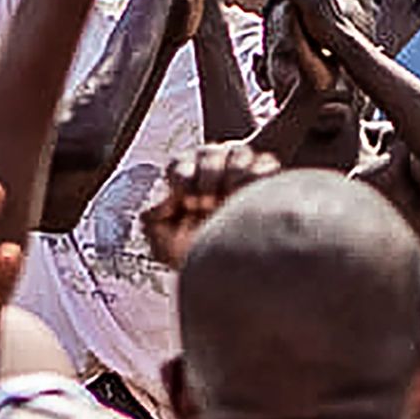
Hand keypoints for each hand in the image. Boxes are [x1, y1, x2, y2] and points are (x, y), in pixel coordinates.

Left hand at [143, 142, 279, 271]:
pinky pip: (264, 163)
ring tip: (231, 203)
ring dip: (233, 179)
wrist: (236, 266)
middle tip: (209, 205)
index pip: (180, 163)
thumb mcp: (165, 244)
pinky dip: (256, 180)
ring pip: (238, 152)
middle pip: (208, 153)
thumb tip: (158, 205)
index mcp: (185, 177)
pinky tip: (250, 199)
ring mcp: (242, 165)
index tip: (189, 204)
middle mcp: (212, 165)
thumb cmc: (202, 252)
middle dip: (207, 180)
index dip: (183, 181)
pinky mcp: (268, 172)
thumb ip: (151, 221)